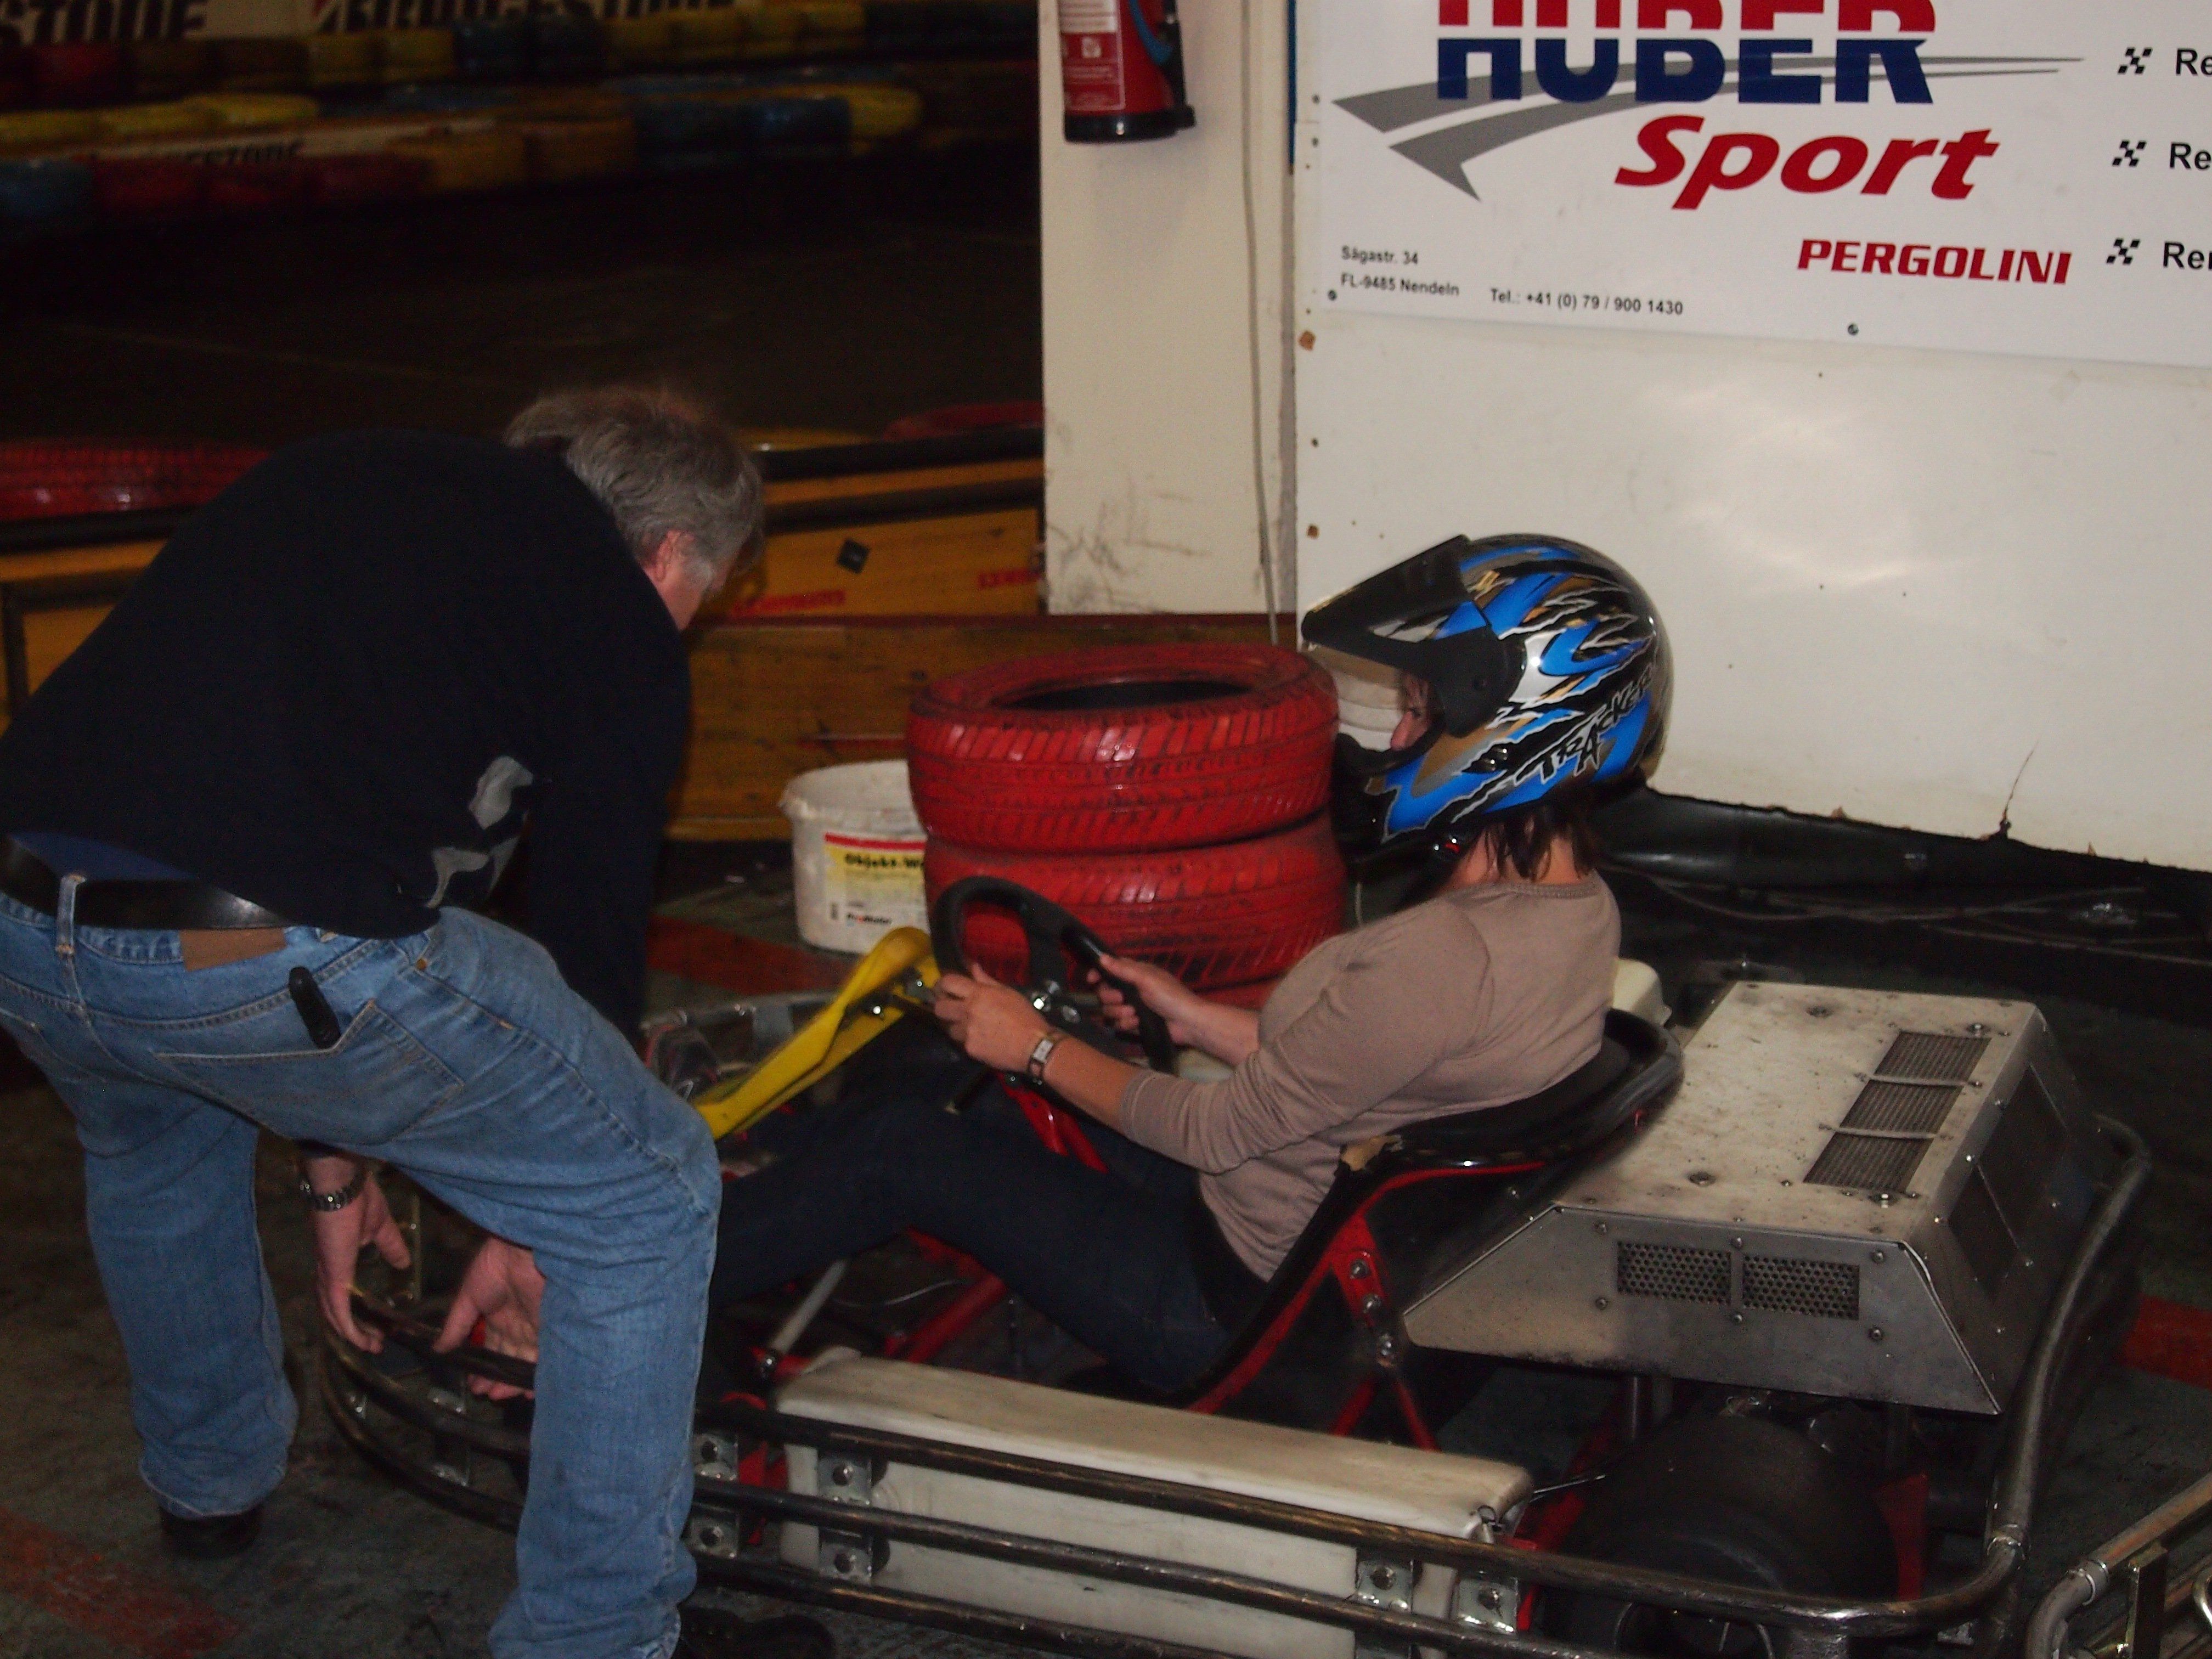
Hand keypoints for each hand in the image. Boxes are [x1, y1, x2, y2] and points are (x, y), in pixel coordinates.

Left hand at [309, 1159, 410, 1352]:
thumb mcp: (380, 1227)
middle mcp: (328, 1272)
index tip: (375, 1323)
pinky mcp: (333, 1278)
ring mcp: (328, 1276)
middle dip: (353, 1330)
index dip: (353, 1310)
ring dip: (353, 1334)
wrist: (340, 1187)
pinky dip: (349, 1329)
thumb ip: (390, 1246)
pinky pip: (339, 1312)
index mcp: (337, 1259)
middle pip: (334, 1311)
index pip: (339, 1293)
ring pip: (335, 1316)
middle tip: (375, 1343)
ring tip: (373, 1346)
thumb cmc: (358, 1199)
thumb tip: (404, 1262)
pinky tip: (364, 1340)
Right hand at [433, 1237, 545, 1399]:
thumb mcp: (468, 1297)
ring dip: (516, 1380)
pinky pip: (546, 1354)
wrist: (523, 1248)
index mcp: (499, 1316)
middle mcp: (520, 1323)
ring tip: (504, 1396)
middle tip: (489, 1396)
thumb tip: (437, 1349)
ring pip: (526, 1360)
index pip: (492, 1348)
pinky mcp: (552, 1325)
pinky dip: (538, 1371)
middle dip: (500, 1379)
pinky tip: (530, 1388)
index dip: (484, 1368)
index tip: (475, 1387)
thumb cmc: (494, 1265)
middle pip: (510, 1358)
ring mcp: (537, 1325)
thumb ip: (456, 1325)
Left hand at [933, 966, 1050, 1072]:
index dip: (942, 984)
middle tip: (951, 1007)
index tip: (943, 988)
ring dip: (957, 1026)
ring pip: (949, 1028)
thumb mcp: (1008, 993)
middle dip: (942, 1006)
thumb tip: (973, 967)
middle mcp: (968, 1012)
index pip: (948, 983)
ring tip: (970, 1026)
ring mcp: (967, 1032)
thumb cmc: (1025, 1016)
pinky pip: (962, 1042)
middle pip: (939, 1008)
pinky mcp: (970, 1049)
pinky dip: (969, 1040)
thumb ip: (987, 980)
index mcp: (978, 994)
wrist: (1034, 1046)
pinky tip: (982, 1040)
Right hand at [1092, 953, 1206, 1045]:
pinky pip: (1119, 1024)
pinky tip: (1137, 1024)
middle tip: (1122, 1000)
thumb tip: (1102, 957)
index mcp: (1136, 974)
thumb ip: (1123, 969)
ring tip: (1134, 1014)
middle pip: (1106, 991)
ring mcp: (1133, 1007)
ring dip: (1120, 1012)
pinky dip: (1127, 1024)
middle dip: (1111, 997)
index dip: (1098, 974)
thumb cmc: (1170, 996)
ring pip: (1110, 1009)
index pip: (1110, 970)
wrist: (1187, 1023)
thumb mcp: (1146, 979)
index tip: (1091, 980)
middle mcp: (1132, 989)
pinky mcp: (1135, 1023)